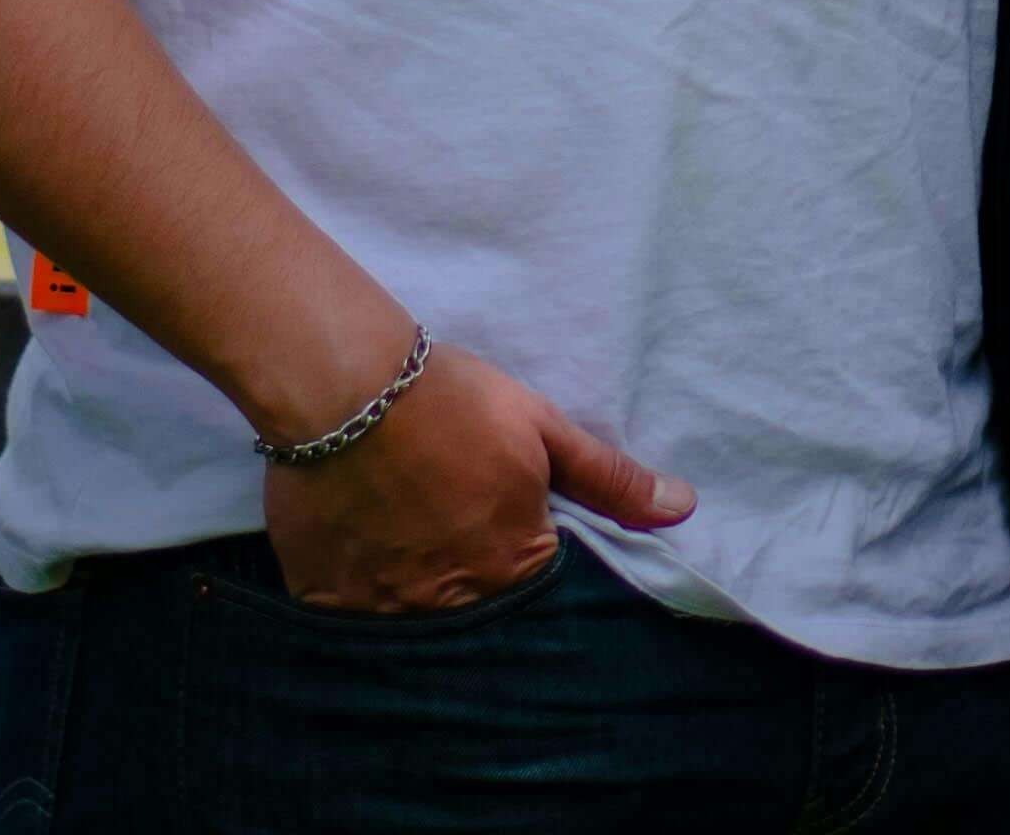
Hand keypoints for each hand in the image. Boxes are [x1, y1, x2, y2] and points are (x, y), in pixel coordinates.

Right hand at [256, 340, 688, 612]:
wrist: (346, 388)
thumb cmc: (453, 401)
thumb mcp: (543, 429)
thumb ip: (609, 479)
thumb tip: (682, 508)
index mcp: (511, 565)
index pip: (537, 592)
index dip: (526, 558)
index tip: (508, 525)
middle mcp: (450, 603)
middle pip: (475, 613)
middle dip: (473, 582)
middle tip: (449, 527)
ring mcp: (384, 608)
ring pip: (414, 620)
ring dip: (419, 590)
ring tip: (406, 538)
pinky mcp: (327, 599)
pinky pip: (353, 617)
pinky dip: (363, 592)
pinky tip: (363, 550)